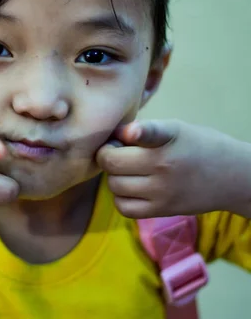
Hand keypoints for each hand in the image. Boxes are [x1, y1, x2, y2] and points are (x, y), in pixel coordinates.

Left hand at [96, 119, 250, 217]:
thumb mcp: (177, 129)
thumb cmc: (199, 147)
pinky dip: (120, 197)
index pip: (150, 133)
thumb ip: (145, 130)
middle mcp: (164, 167)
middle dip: (107, 155)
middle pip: (112, 163)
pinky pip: (124, 208)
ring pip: (114, 186)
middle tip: (117, 152)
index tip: (129, 133)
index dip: (134, 132)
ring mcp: (161, 192)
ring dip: (113, 176)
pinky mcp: (161, 211)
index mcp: (168, 140)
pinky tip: (129, 188)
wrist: (232, 178)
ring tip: (125, 170)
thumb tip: (114, 135)